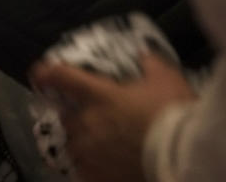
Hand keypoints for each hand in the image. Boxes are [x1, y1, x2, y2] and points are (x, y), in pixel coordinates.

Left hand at [29, 53, 196, 181]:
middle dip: (76, 116)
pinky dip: (90, 167)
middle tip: (94, 119)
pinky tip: (105, 167)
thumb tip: (144, 56)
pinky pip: (84, 171)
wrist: (186, 156)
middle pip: (67, 117)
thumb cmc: (174, 114)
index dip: (47, 74)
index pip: (62, 77)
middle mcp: (87, 122)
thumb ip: (151, 65)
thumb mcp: (167, 80)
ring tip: (99, 146)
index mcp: (98, 95)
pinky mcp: (97, 176)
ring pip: (73, 145)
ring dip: (82, 143)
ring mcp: (90, 152)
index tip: (39, 74)